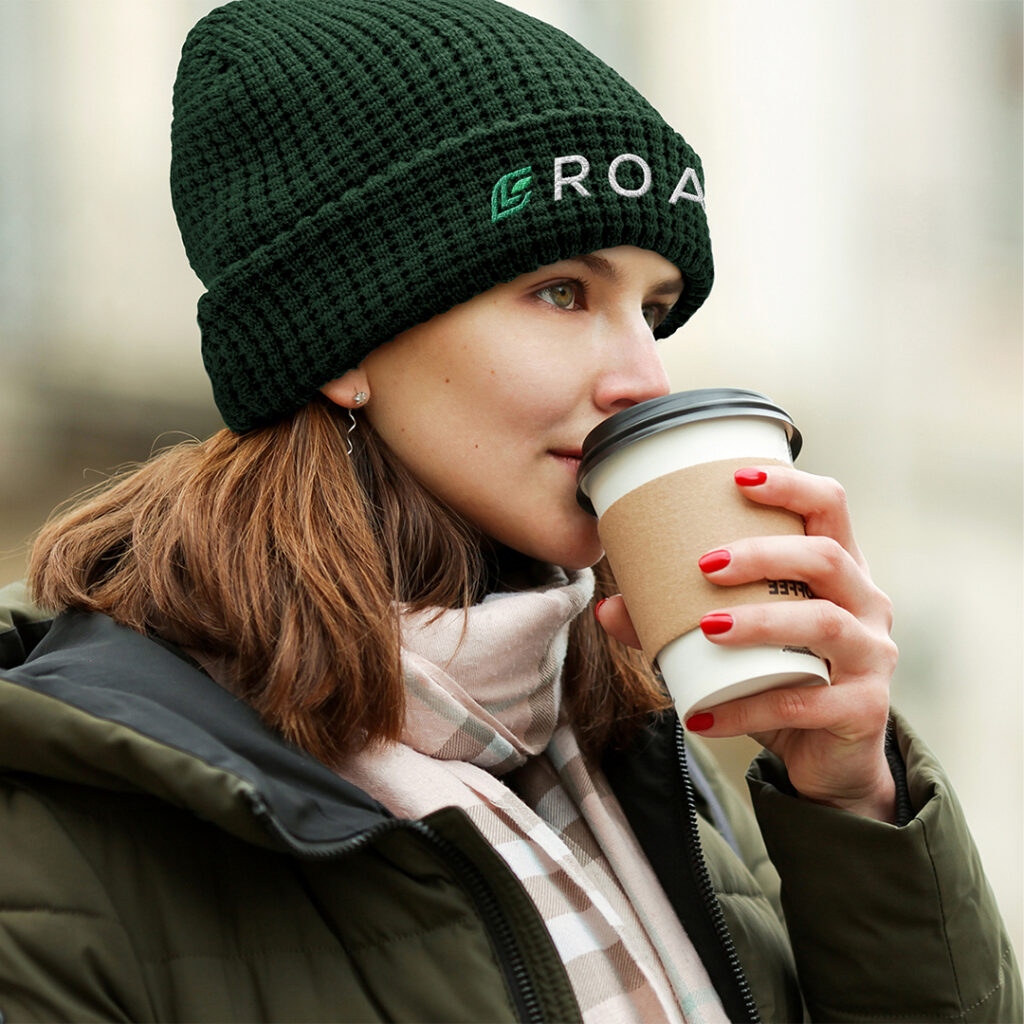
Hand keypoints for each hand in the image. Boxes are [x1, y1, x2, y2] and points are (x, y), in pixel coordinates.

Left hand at [596, 466, 898, 822]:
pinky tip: (702, 714)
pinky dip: (747, 707)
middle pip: (827, 557)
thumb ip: (673, 621)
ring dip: (760, 620)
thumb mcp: (735, 641)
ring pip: (824, 622)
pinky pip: (803, 701)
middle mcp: (866, 604)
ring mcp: (871, 656)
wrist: (824, 757)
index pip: (830, 507)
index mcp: (839, 570)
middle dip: (764, 554)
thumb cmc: (780, 676)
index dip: (792, 486)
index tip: (737, 477)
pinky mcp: (863, 709)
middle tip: (706, 565)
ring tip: (707, 627)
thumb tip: (607, 608)